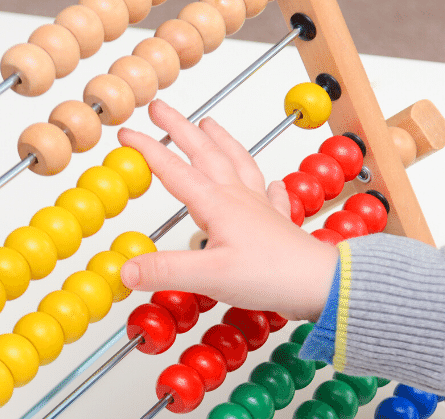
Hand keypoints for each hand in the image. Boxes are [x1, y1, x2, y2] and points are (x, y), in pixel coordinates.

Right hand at [116, 100, 338, 321]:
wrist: (319, 284)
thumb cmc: (271, 275)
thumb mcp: (209, 276)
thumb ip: (166, 270)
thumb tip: (125, 269)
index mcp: (218, 204)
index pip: (174, 170)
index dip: (148, 150)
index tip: (126, 132)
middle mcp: (239, 198)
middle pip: (206, 153)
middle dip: (180, 128)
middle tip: (162, 109)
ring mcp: (261, 208)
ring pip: (238, 163)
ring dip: (221, 142)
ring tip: (210, 125)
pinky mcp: (279, 224)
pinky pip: (272, 196)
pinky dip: (269, 185)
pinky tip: (272, 183)